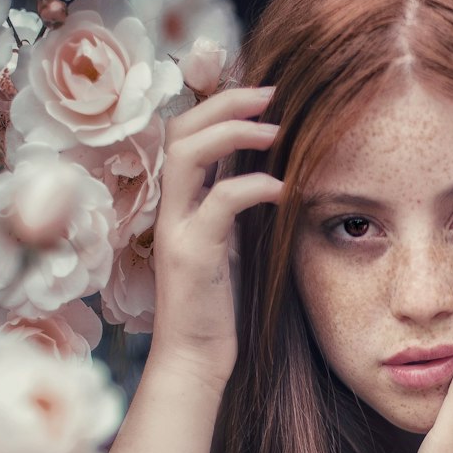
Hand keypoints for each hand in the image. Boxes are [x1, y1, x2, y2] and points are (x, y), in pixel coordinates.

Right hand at [149, 86, 282, 391]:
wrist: (195, 360)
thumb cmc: (219, 310)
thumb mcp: (234, 247)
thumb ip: (240, 210)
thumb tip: (274, 173)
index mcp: (180, 205)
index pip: (186, 133)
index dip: (218, 104)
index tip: (262, 94)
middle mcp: (171, 210)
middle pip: (181, 129)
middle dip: (225, 102)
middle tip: (271, 92)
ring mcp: (176, 231)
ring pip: (187, 154)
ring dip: (232, 131)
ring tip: (275, 127)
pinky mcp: (193, 256)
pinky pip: (219, 204)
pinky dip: (251, 186)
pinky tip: (282, 187)